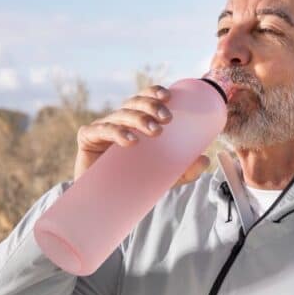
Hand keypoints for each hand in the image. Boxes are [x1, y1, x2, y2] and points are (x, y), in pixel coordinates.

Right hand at [73, 85, 210, 185]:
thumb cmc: (135, 181)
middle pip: (134, 103)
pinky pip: (100, 130)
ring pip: (121, 115)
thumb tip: (206, 159)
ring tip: (155, 132)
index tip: (169, 97)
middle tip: (167, 119)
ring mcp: (103, 128)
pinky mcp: (88, 139)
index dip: (154, 93)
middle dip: (151, 106)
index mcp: (136, 121)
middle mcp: (120, 121)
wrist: (105, 201)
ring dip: (139, 119)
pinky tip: (129, 140)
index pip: (145, 99)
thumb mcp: (165, 177)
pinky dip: (115, 132)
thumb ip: (185, 169)